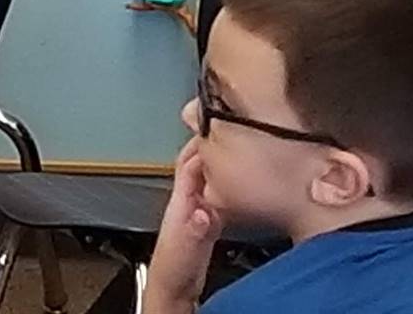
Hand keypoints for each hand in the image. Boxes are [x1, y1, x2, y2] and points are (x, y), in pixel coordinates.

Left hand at [146, 138, 221, 312]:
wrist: (173, 289)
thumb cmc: (173, 269)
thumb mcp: (186, 248)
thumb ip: (195, 230)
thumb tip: (205, 212)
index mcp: (180, 202)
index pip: (189, 163)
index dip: (201, 142)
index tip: (214, 123)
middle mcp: (188, 202)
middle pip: (197, 164)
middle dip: (207, 143)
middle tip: (225, 124)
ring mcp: (197, 210)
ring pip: (207, 176)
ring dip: (218, 161)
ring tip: (235, 145)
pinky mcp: (208, 222)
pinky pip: (218, 193)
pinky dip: (227, 183)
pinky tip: (239, 183)